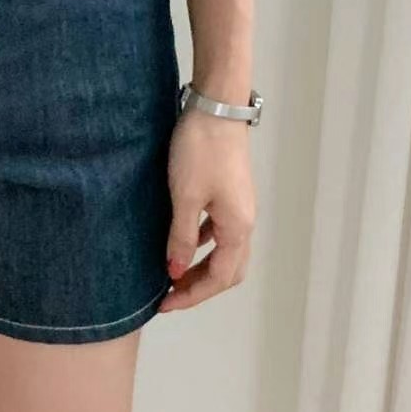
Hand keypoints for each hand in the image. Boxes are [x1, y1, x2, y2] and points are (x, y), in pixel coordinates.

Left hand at [158, 106, 255, 312]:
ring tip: (173, 272)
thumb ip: (180, 237)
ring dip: (202, 266)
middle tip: (170, 295)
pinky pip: (219, 229)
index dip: (192, 295)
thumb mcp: (185, 197)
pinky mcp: (230, 191)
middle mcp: (245, 221)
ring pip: (225, 250)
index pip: (219, 278)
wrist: (216, 107)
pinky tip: (183, 238)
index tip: (165, 304)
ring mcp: (240, 206)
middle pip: (228, 270)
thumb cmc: (200, 151)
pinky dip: (203, 242)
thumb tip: (176, 272)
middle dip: (200, 286)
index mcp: (238, 228)